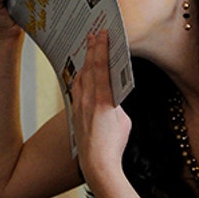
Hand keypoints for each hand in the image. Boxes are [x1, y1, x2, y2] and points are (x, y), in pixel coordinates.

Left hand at [70, 29, 130, 184]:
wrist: (97, 164)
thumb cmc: (114, 144)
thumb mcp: (124, 120)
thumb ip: (116, 104)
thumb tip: (111, 98)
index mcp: (103, 99)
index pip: (101, 66)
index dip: (101, 48)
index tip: (102, 33)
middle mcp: (88, 99)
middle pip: (88, 67)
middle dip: (91, 49)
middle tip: (93, 34)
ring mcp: (79, 105)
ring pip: (80, 77)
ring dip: (84, 62)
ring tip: (87, 49)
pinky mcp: (75, 113)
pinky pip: (77, 89)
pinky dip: (80, 77)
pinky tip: (81, 74)